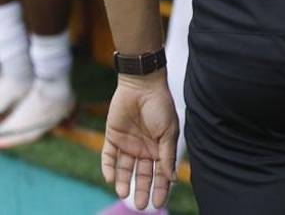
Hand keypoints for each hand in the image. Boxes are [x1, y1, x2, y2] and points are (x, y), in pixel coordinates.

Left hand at [102, 73, 178, 209]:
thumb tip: (172, 178)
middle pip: (142, 174)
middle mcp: (144, 148)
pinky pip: (108, 157)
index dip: (160, 189)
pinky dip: (108, 168)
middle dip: (142, 190)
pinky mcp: (112, 137)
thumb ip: (167, 156)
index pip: (160, 173)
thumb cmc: (160, 106)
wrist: (142, 85)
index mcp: (160, 147)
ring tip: (123, 194)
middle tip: (141, 205)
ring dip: (123, 182)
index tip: (158, 204)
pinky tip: (110, 178)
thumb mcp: (168, 132)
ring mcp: (128, 144)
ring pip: (124, 169)